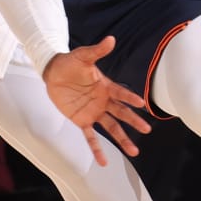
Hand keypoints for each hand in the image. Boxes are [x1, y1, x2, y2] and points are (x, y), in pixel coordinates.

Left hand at [41, 37, 151, 165]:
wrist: (53, 73)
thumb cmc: (70, 63)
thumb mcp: (82, 56)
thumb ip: (96, 51)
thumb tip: (111, 39)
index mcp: (106, 86)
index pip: (121, 93)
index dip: (130, 98)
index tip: (142, 103)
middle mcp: (103, 101)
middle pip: (121, 113)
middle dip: (133, 121)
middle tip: (147, 129)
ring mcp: (94, 112)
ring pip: (111, 128)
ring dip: (122, 139)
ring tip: (134, 152)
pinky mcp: (82, 121)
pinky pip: (91, 137)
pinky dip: (97, 149)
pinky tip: (104, 161)